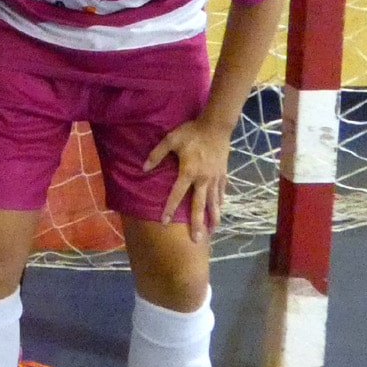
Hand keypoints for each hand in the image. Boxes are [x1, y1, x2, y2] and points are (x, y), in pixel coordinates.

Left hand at [144, 116, 232, 241]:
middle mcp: (203, 179)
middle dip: (197, 224)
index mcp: (188, 172)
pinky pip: (221, 192)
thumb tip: (143, 167)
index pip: (177, 195)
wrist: (216, 126)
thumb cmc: (191, 132)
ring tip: (212, 232)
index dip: (169, 208)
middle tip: (197, 240)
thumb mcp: (170, 140)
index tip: (163, 222)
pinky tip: (219, 211)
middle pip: (199, 205)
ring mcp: (215, 178)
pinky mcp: (223, 175)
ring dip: (213, 218)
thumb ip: (156, 154)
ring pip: (213, 202)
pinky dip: (220, 203)